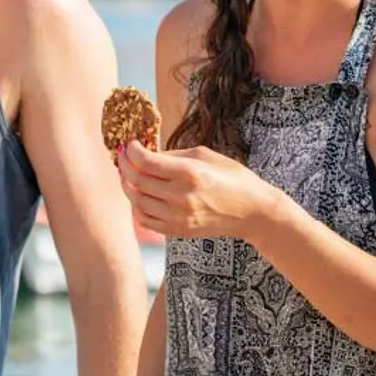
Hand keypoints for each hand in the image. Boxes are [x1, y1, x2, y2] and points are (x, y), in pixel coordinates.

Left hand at [118, 141, 282, 240]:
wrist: (252, 211)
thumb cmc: (233, 178)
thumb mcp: (205, 155)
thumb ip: (173, 155)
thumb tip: (147, 153)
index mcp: (190, 173)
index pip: (146, 162)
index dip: (132, 151)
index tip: (130, 144)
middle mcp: (181, 196)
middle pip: (137, 181)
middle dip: (125, 166)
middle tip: (123, 157)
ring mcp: (178, 217)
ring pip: (137, 201)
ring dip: (128, 186)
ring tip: (129, 175)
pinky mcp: (178, 230)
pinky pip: (145, 220)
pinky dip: (137, 207)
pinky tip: (140, 195)